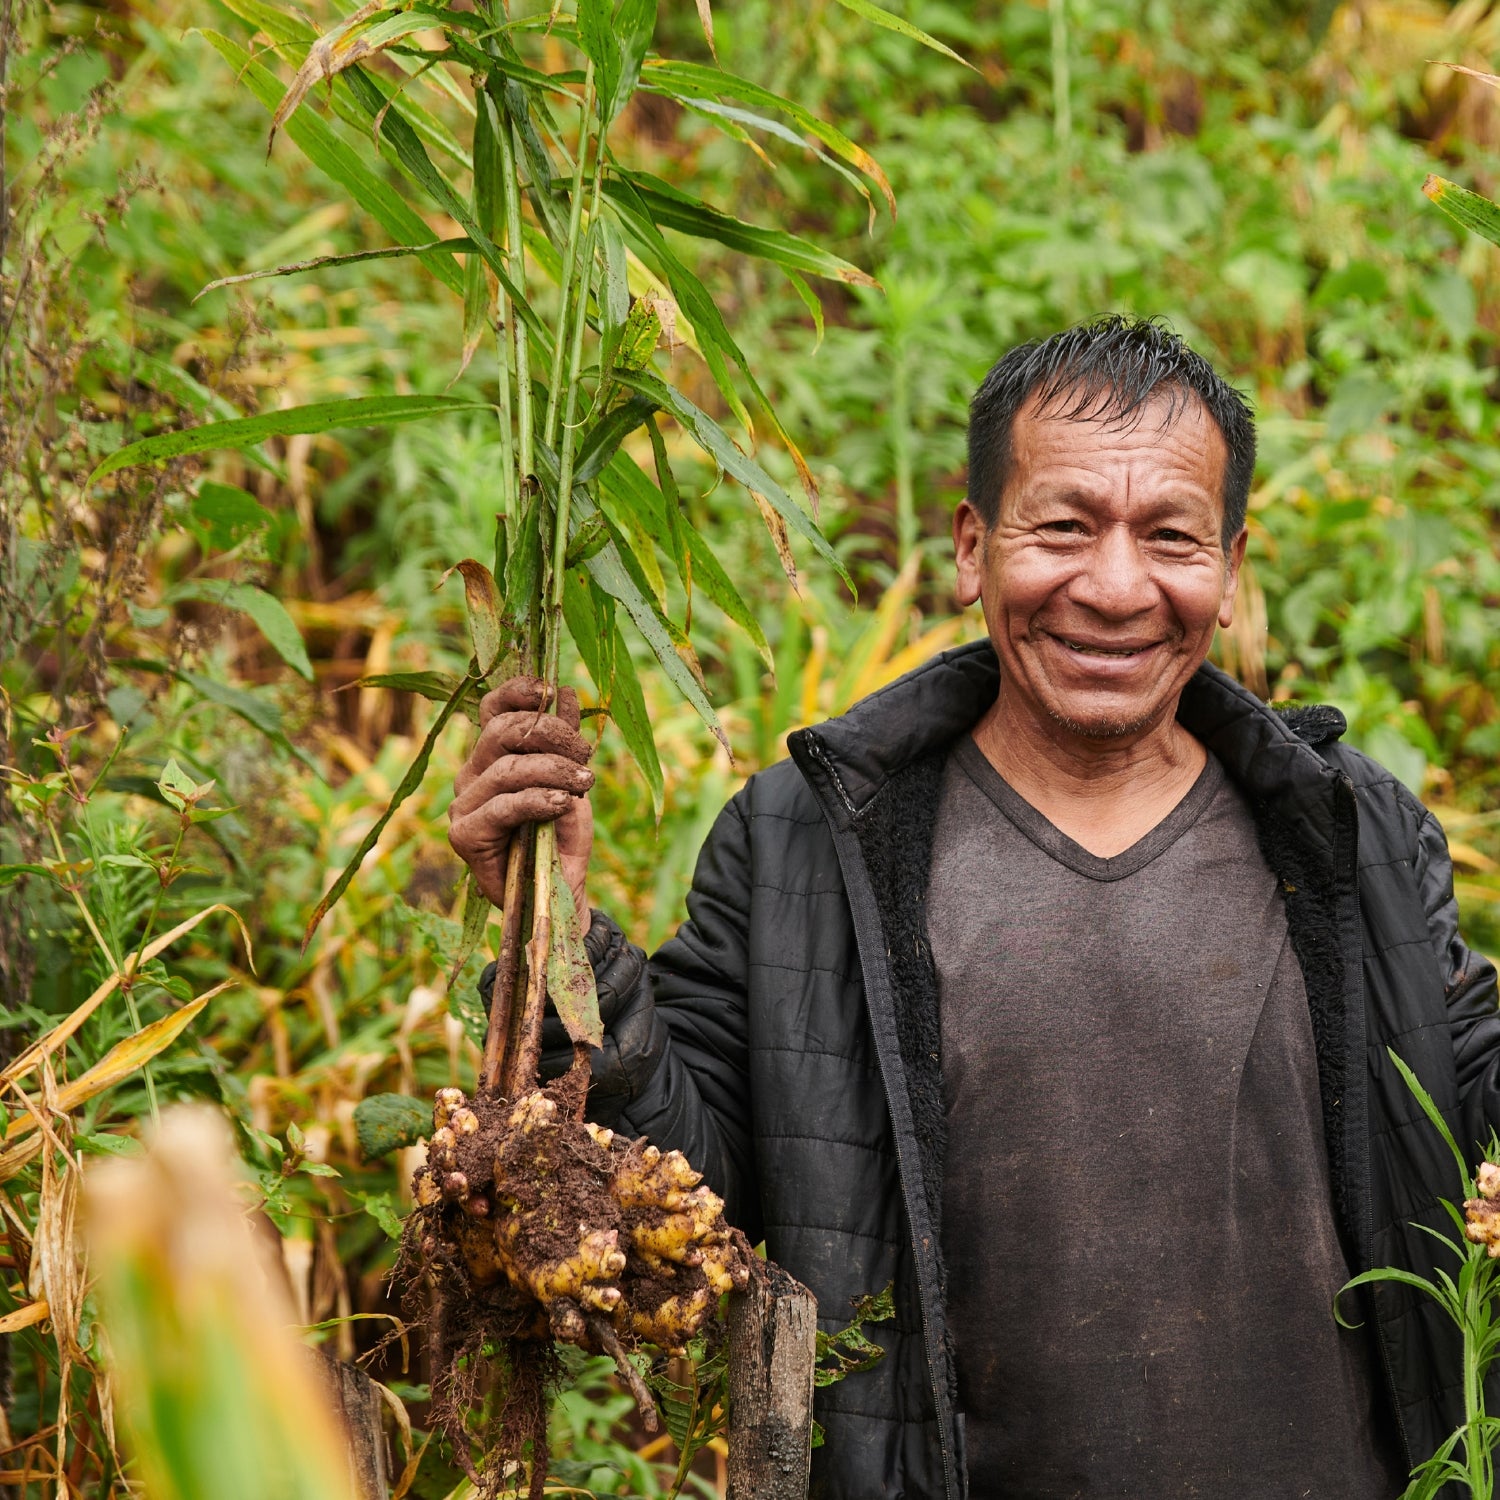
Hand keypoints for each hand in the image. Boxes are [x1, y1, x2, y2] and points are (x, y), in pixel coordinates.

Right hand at [448, 676, 594, 915]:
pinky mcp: (465, 836)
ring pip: (507, 768)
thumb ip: (566, 741)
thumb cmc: (562, 834)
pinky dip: (536, 800)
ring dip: (553, 770)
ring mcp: (464, 805)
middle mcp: (471, 774)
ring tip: (584, 784)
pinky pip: (502, 807)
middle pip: (501, 730)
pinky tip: (561, 804)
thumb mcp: (572, 779)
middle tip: (585, 755)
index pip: (492, 708)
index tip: (554, 689)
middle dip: (552, 734)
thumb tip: (567, 692)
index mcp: (492, 755)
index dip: (519, 692)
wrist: (561, 892)